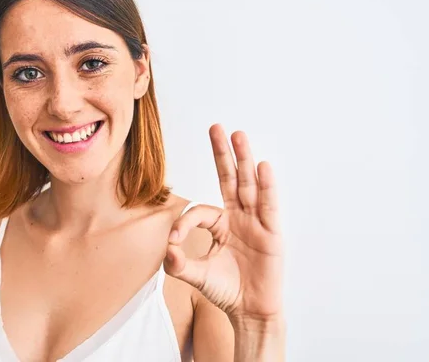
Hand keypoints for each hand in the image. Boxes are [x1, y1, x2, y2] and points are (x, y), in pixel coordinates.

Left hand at [164, 124, 282, 324]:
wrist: (250, 311)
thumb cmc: (226, 291)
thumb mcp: (196, 276)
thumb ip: (179, 264)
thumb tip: (167, 249)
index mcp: (220, 224)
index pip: (200, 211)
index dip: (185, 222)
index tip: (175, 241)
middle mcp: (239, 217)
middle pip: (230, 179)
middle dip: (223, 154)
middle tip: (217, 128)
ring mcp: (256, 222)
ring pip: (249, 186)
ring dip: (244, 160)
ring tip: (238, 135)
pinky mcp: (271, 232)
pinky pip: (268, 206)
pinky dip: (266, 186)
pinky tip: (262, 167)